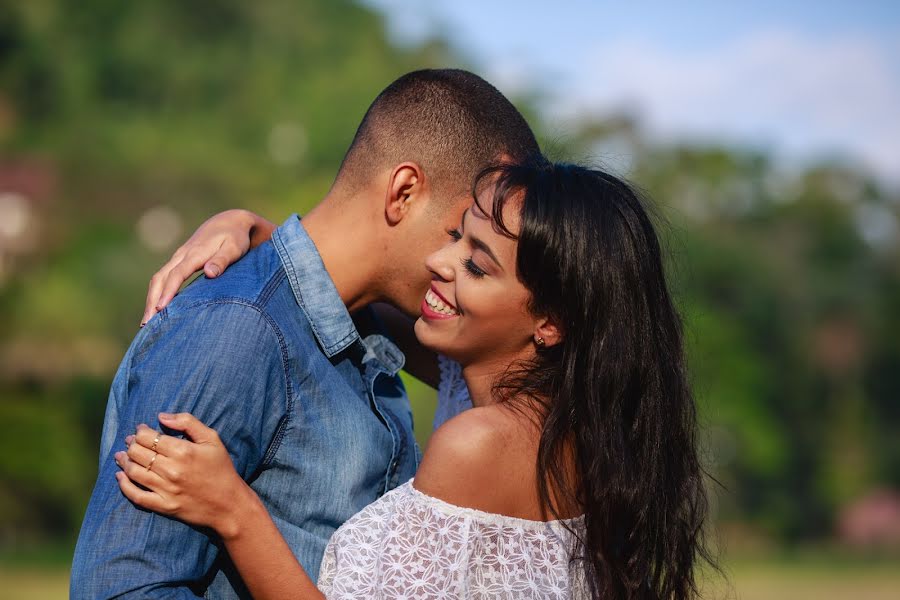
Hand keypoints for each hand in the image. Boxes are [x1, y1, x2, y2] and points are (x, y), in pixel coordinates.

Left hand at [115, 412, 252, 537]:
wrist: (229, 504)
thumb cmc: (222, 469)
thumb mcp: (212, 439)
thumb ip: (188, 423)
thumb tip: (162, 416)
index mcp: (183, 451)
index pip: (149, 437)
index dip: (140, 431)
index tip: (140, 429)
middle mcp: (171, 470)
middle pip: (138, 453)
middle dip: (130, 444)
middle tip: (130, 442)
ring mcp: (166, 490)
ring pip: (134, 472)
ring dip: (124, 461)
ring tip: (121, 455)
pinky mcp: (163, 506)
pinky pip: (136, 496)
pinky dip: (124, 486)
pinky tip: (120, 477)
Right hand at [141, 209, 276, 326]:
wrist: (228, 222)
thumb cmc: (235, 238)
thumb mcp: (234, 248)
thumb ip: (222, 261)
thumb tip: (209, 273)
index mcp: (195, 253)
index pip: (177, 274)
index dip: (169, 291)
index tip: (161, 309)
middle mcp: (182, 255)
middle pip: (160, 278)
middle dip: (152, 300)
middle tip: (147, 324)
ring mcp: (178, 258)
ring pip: (158, 279)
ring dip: (151, 299)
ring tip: (146, 323)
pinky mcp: (179, 262)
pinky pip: (163, 278)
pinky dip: (157, 294)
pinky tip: (157, 310)